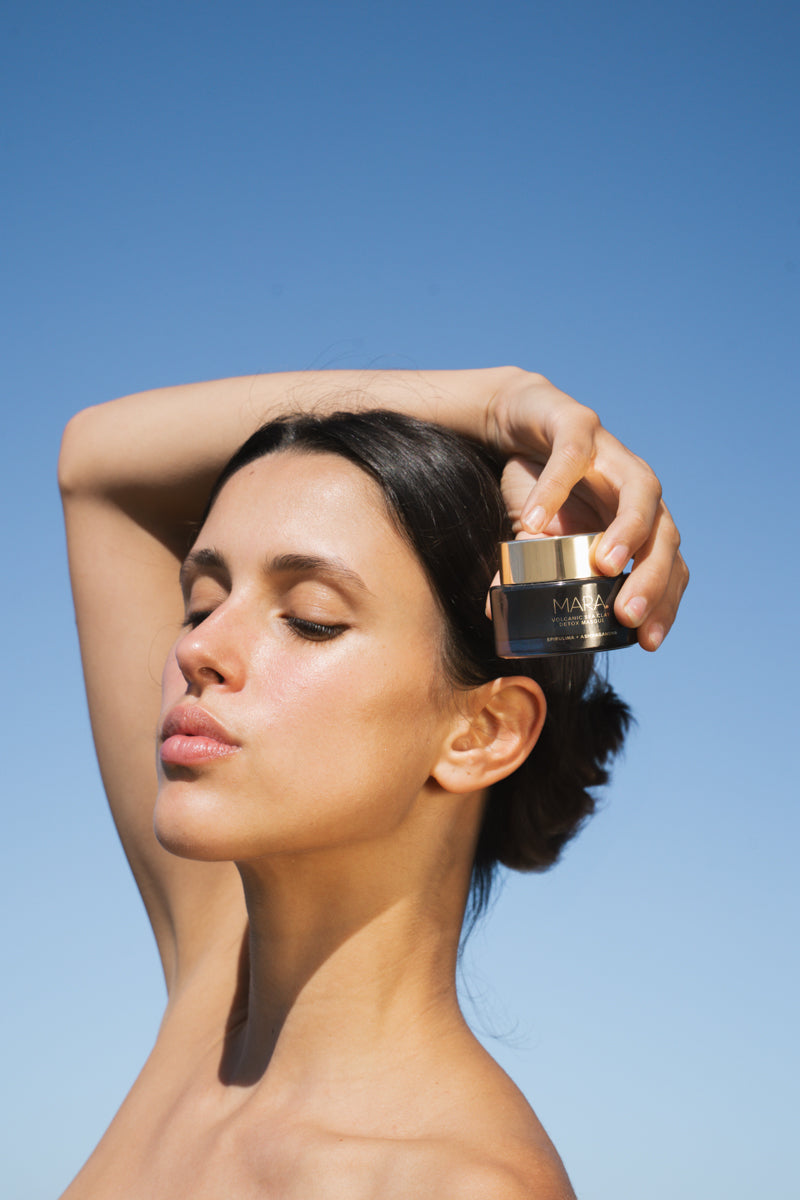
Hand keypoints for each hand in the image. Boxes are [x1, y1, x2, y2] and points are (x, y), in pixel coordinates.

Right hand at [489, 373, 687, 650]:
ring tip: (605, 566)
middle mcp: (635, 488)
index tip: (648, 641)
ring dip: (629, 529)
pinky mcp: (577, 422)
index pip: (667, 565)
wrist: (514, 418)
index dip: (664, 603)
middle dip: (652, 576)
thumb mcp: (533, 534)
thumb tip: (495, 613)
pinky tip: (534, 522)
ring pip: (642, 490)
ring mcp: (612, 453)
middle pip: (666, 534)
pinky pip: (572, 456)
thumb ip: (526, 568)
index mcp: (636, 521)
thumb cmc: (535, 480)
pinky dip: (554, 489)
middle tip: (628, 614)